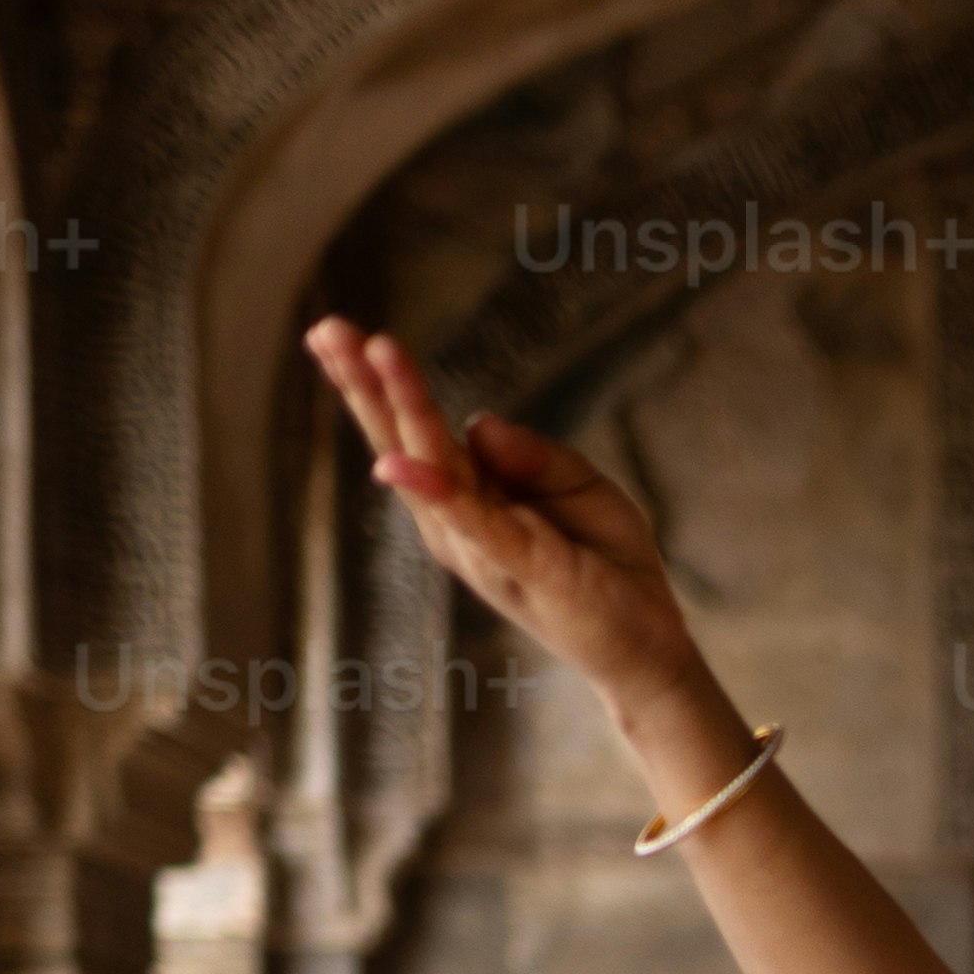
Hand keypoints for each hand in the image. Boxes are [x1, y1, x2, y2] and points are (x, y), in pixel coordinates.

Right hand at [305, 319, 707, 726]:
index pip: (413, 432)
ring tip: (369, 351)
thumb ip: (528, 454)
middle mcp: (458, 524)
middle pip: (402, 443)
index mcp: (468, 499)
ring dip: (399, 408)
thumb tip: (477, 422)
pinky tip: (398, 464)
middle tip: (325, 329)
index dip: (380, 383)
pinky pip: (473, 521)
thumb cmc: (606, 564)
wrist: (647, 644)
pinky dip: (436, 489)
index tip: (340, 333)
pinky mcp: (521, 565)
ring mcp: (483, 545)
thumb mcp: (575, 485)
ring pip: (430, 466)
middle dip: (363, 386)